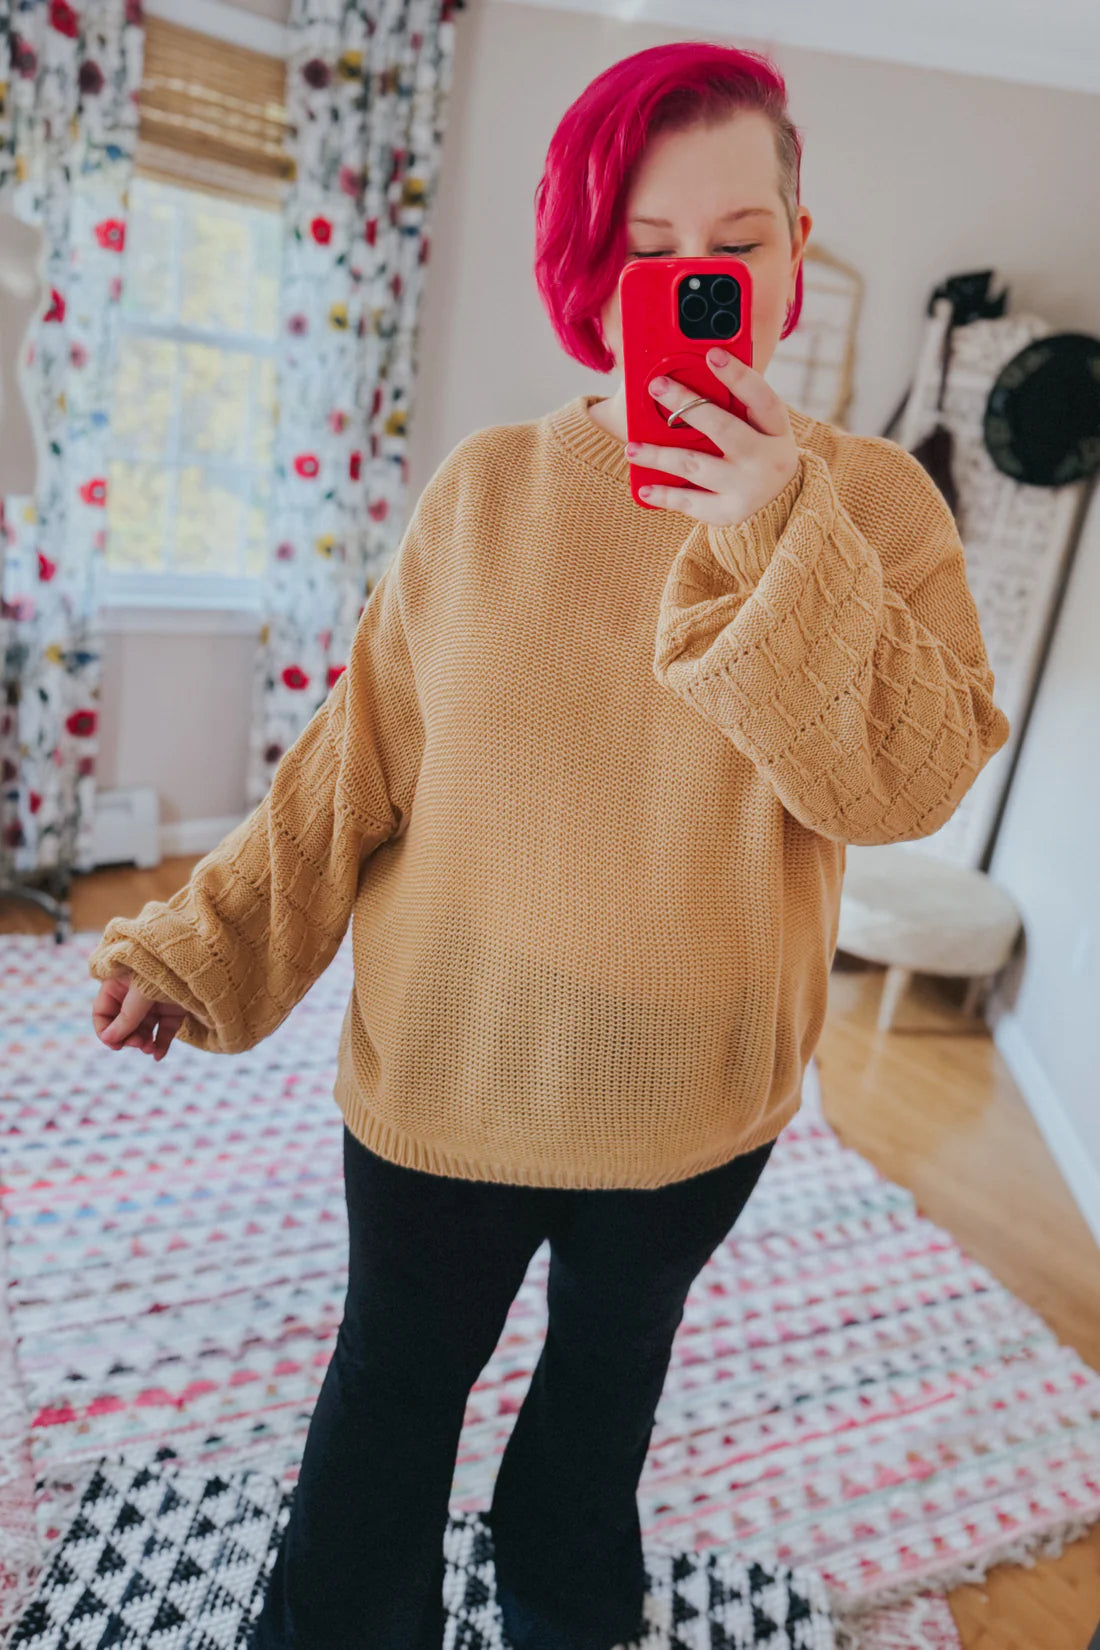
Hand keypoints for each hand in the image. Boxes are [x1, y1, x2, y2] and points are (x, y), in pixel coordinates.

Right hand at [92, 969, 184, 1060]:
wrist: (200, 962)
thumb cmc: (166, 968)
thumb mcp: (142, 991)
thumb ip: (127, 1016)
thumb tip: (109, 1039)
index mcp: (119, 983)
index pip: (102, 1011)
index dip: (105, 1030)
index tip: (115, 1045)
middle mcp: (135, 994)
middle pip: (123, 1023)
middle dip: (128, 1037)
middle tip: (137, 1044)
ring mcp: (155, 1002)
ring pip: (143, 1029)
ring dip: (144, 1042)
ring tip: (149, 1049)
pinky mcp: (173, 1009)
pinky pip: (163, 1030)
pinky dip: (161, 1043)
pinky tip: (158, 1056)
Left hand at [626, 349, 799, 527]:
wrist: (779, 503)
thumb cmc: (757, 449)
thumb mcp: (758, 425)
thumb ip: (733, 403)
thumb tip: (687, 375)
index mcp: (776, 428)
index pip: (760, 396)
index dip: (737, 375)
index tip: (712, 353)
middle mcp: (768, 458)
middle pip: (723, 428)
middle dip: (688, 405)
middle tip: (657, 386)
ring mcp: (748, 487)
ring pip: (697, 465)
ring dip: (661, 455)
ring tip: (632, 448)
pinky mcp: (729, 512)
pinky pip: (691, 502)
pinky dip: (666, 495)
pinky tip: (644, 488)